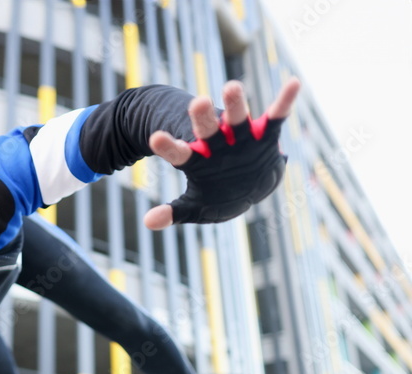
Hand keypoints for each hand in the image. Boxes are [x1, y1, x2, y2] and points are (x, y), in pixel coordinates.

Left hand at [144, 77, 300, 229]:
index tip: (155, 138)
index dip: (169, 146)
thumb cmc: (216, 195)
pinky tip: (294, 84)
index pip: (180, 152)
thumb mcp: (194, 206)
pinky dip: (285, 101)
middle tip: (197, 103)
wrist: (247, 186)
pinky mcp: (265, 134)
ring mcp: (241, 137)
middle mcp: (217, 144)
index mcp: (197, 160)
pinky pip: (276, 117)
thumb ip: (173, 212)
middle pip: (208, 129)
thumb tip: (147, 222)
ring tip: (232, 87)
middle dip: (203, 118)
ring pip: (237, 118)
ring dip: (235, 104)